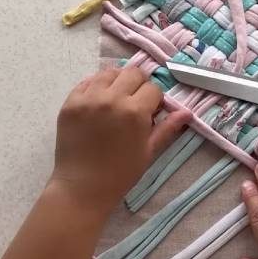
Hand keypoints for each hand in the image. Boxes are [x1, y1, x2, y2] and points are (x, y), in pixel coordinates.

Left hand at [50, 68, 190, 209]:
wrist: (83, 186)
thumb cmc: (121, 173)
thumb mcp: (149, 151)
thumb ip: (167, 128)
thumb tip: (187, 112)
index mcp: (135, 112)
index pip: (153, 89)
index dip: (155, 100)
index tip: (151, 112)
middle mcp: (112, 99)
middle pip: (133, 73)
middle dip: (139, 85)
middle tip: (135, 102)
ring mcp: (88, 98)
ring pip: (109, 72)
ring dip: (118, 81)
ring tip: (117, 98)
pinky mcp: (70, 102)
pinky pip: (87, 82)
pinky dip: (96, 87)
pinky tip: (99, 102)